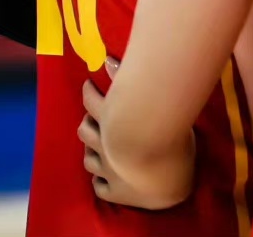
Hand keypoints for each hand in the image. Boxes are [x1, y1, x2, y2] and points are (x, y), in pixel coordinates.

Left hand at [81, 61, 186, 209]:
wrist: (164, 175)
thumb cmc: (167, 130)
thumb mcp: (152, 98)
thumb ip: (132, 80)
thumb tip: (108, 60)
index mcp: (113, 121)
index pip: (92, 102)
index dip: (88, 93)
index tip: (87, 85)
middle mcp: (105, 145)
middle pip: (85, 131)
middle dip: (86, 123)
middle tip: (90, 118)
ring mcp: (109, 170)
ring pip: (88, 160)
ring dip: (90, 151)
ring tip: (94, 146)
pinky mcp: (116, 192)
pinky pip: (99, 187)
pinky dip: (98, 181)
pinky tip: (100, 178)